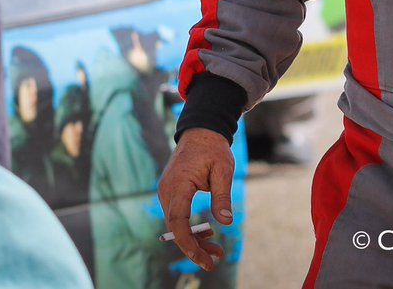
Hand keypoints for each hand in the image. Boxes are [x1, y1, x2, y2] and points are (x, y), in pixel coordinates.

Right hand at [158, 128, 235, 271]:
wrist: (201, 132)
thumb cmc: (213, 149)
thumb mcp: (224, 171)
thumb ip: (222, 196)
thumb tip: (226, 222)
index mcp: (179, 184)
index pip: (178, 220)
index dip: (187, 242)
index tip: (201, 257)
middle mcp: (167, 190)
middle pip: (175, 227)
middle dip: (193, 246)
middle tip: (214, 260)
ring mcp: (166, 192)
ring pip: (175, 224)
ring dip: (193, 239)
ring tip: (215, 250)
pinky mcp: (170, 193)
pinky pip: (177, 215)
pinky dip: (189, 227)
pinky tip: (206, 234)